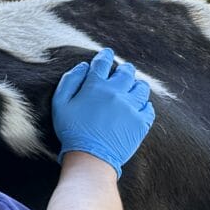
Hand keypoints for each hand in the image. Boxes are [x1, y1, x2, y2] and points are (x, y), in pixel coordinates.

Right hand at [52, 48, 154, 177]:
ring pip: (141, 88)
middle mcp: (117, 93)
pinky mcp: (141, 123)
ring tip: (135, 85)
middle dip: (125, 68)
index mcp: (96, 86)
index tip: (107, 53)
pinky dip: (145, 104)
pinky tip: (140, 105)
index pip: (103, 63)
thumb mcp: (59, 103)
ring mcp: (131, 108)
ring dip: (137, 84)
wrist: (91, 157)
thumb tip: (83, 66)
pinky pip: (149, 108)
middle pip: (126, 73)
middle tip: (124, 69)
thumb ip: (70, 81)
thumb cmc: (71, 130)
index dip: (105, 55)